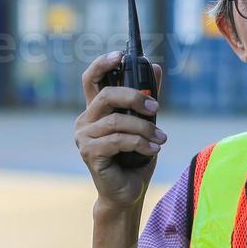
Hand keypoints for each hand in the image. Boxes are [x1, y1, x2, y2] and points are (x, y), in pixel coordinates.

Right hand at [75, 51, 165, 209]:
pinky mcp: (89, 153)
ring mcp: (84, 137)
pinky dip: (140, 143)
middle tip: (156, 106)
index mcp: (95, 110)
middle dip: (134, 97)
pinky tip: (153, 149)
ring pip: (116, 121)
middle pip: (106, 95)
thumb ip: (147, 97)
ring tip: (161, 138)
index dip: (102, 64)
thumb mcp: (144, 123)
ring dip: (144, 128)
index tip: (121, 55)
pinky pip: (117, 140)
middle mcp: (85, 121)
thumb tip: (156, 67)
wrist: (127, 192)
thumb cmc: (134, 158)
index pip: (91, 79)